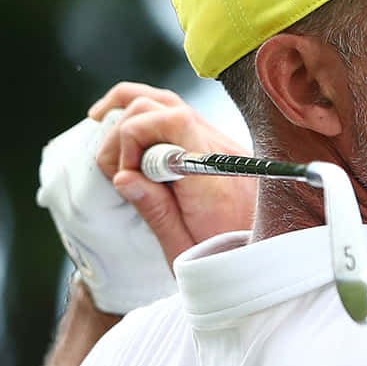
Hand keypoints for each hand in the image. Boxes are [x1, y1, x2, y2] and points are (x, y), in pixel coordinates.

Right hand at [90, 83, 256, 263]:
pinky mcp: (213, 147)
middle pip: (162, 105)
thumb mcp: (182, 247)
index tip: (125, 174)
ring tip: (106, 135)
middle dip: (125, 130)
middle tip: (116, 171)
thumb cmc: (224, 258)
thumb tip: (122, 177)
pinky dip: (148, 118)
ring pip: (168, 102)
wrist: (260, 263)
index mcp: (214, 176)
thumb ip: (155, 211)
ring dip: (131, 114)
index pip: (173, 121)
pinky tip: (128, 133)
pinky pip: (176, 116)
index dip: (134, 137)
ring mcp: (219, 144)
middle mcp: (220, 151)